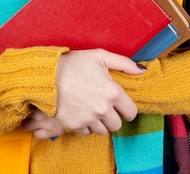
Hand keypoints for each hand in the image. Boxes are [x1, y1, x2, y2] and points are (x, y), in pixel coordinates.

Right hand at [23, 49, 145, 137]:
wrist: (47, 76)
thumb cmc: (74, 63)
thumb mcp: (100, 56)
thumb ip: (124, 63)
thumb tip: (142, 70)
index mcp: (113, 92)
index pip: (131, 112)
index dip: (127, 108)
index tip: (121, 104)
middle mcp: (103, 109)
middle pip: (117, 125)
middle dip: (113, 116)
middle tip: (105, 105)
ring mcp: (89, 119)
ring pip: (103, 131)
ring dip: (100, 122)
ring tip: (92, 108)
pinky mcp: (75, 126)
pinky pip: (87, 133)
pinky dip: (86, 125)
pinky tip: (82, 112)